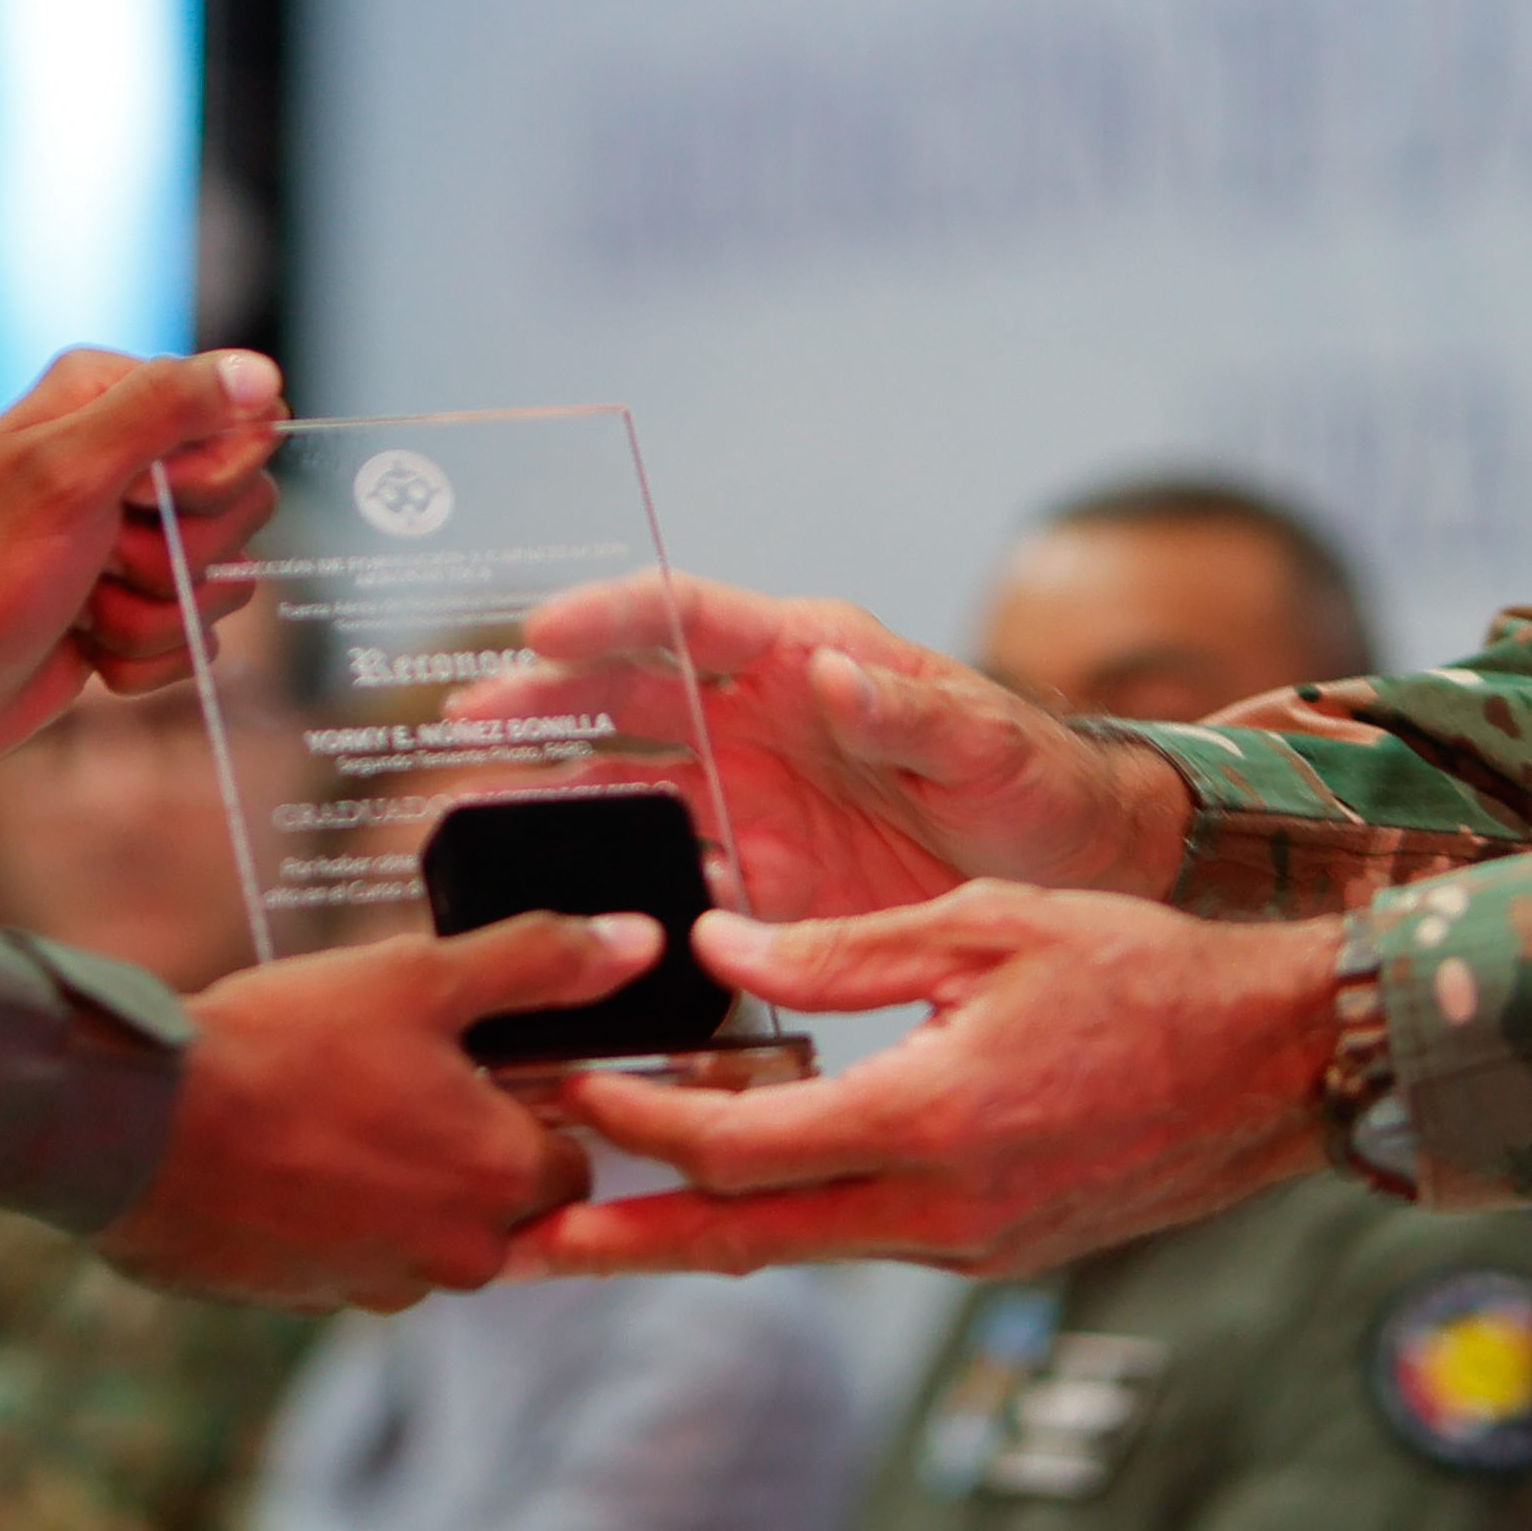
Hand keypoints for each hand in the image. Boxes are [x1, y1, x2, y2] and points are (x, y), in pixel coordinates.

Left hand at [0, 347, 283, 774]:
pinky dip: (146, 656)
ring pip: (225, 580)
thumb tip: (260, 373)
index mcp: (111, 398)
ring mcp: (135, 536)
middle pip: (244, 506)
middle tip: (96, 561)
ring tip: (82, 610)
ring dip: (154, 615)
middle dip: (174, 559)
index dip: (210, 478)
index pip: (244, 421)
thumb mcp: (68, 475)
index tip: (140, 502)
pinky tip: (86, 646)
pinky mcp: (139, 605)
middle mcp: (129, 458)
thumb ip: (165, 410)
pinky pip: (199, 636)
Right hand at [97, 913, 657, 1308]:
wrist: (137, 1127)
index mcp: (502, 1182)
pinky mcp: (309, 1298)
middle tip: (398, 1068)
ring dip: (402, 1177)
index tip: (476, 1058)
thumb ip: (540, 962)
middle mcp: (455, 1257)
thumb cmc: (285, 1046)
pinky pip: (357, 1250)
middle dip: (466, 1143)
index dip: (531, 1100)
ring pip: (426, 1226)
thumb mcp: (422, 975)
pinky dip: (339, 1207)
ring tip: (335, 1098)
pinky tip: (291, 1145)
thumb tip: (638, 943)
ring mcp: (378, 1285)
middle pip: (500, 1199)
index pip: (571, 1156)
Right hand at [478, 579, 1188, 918]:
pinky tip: (565, 914)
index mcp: (804, 656)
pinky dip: (614, 892)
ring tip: (475, 819)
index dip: (612, 616)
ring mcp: (748, 801)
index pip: (688, 616)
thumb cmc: (1032, 779)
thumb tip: (836, 675)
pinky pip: (668, 882)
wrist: (1066, 874)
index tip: (544, 632)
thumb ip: (909, 713)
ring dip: (556, 799)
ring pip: (628, 789)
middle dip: (543, 700)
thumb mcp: (985, 743)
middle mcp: (757, 720)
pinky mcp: (757, 884)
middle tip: (465, 718)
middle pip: (628, 694)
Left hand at [510, 888, 1338, 1279]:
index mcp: (930, 1121)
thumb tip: (716, 942)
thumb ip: (838, 947)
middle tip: (519, 1249)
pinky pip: (857, 1240)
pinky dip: (780, 1221)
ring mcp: (967, 1247)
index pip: (741, 1145)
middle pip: (743, 1239)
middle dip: (623, 1244)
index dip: (642, 1124)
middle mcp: (941, 1210)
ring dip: (693, 1238)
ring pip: (797, 1249)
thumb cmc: (1140, 973)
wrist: (1272, 1066)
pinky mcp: (988, 1253)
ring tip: (595, 1230)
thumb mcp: (983, 925)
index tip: (573, 1091)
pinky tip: (731, 1193)